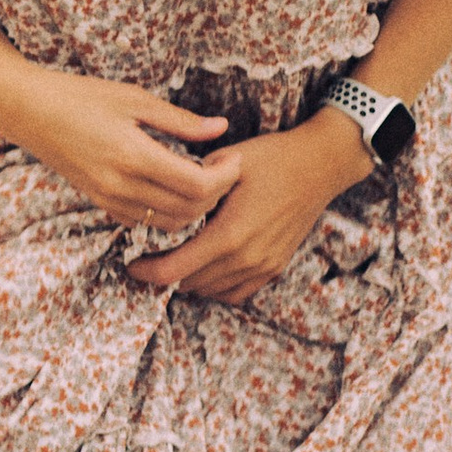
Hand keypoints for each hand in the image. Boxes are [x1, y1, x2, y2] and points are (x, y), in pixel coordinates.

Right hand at [0, 70, 236, 231]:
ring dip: (194, 208)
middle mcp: (121, 185)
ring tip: (202, 179)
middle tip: (224, 169)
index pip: (197, 185)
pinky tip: (172, 187)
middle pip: (189, 210)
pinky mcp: (101, 203)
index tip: (234, 158)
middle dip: (216, 194)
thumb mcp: (134, 99)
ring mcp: (109, 199)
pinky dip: (168, 212)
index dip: (225, 177)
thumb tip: (220, 128)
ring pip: (169, 223)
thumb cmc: (82, 96)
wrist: (30, 113)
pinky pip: (145, 221)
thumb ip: (180, 120)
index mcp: (134, 155)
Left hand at [125, 110, 365, 304]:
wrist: (321, 165)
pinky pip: (235, 293)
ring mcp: (263, 267)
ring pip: (209, 291)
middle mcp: (246, 259)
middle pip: (188, 284)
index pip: (173, 271)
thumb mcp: (227, 163)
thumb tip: (160, 193)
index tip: (131, 263)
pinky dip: (215, 286)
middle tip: (149, 256)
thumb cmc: (273, 158)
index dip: (145, 272)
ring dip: (189, 279)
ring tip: (177, 257)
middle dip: (164, 273)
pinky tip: (206, 264)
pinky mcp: (274, 268)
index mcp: (229, 235)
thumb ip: (193, 184)